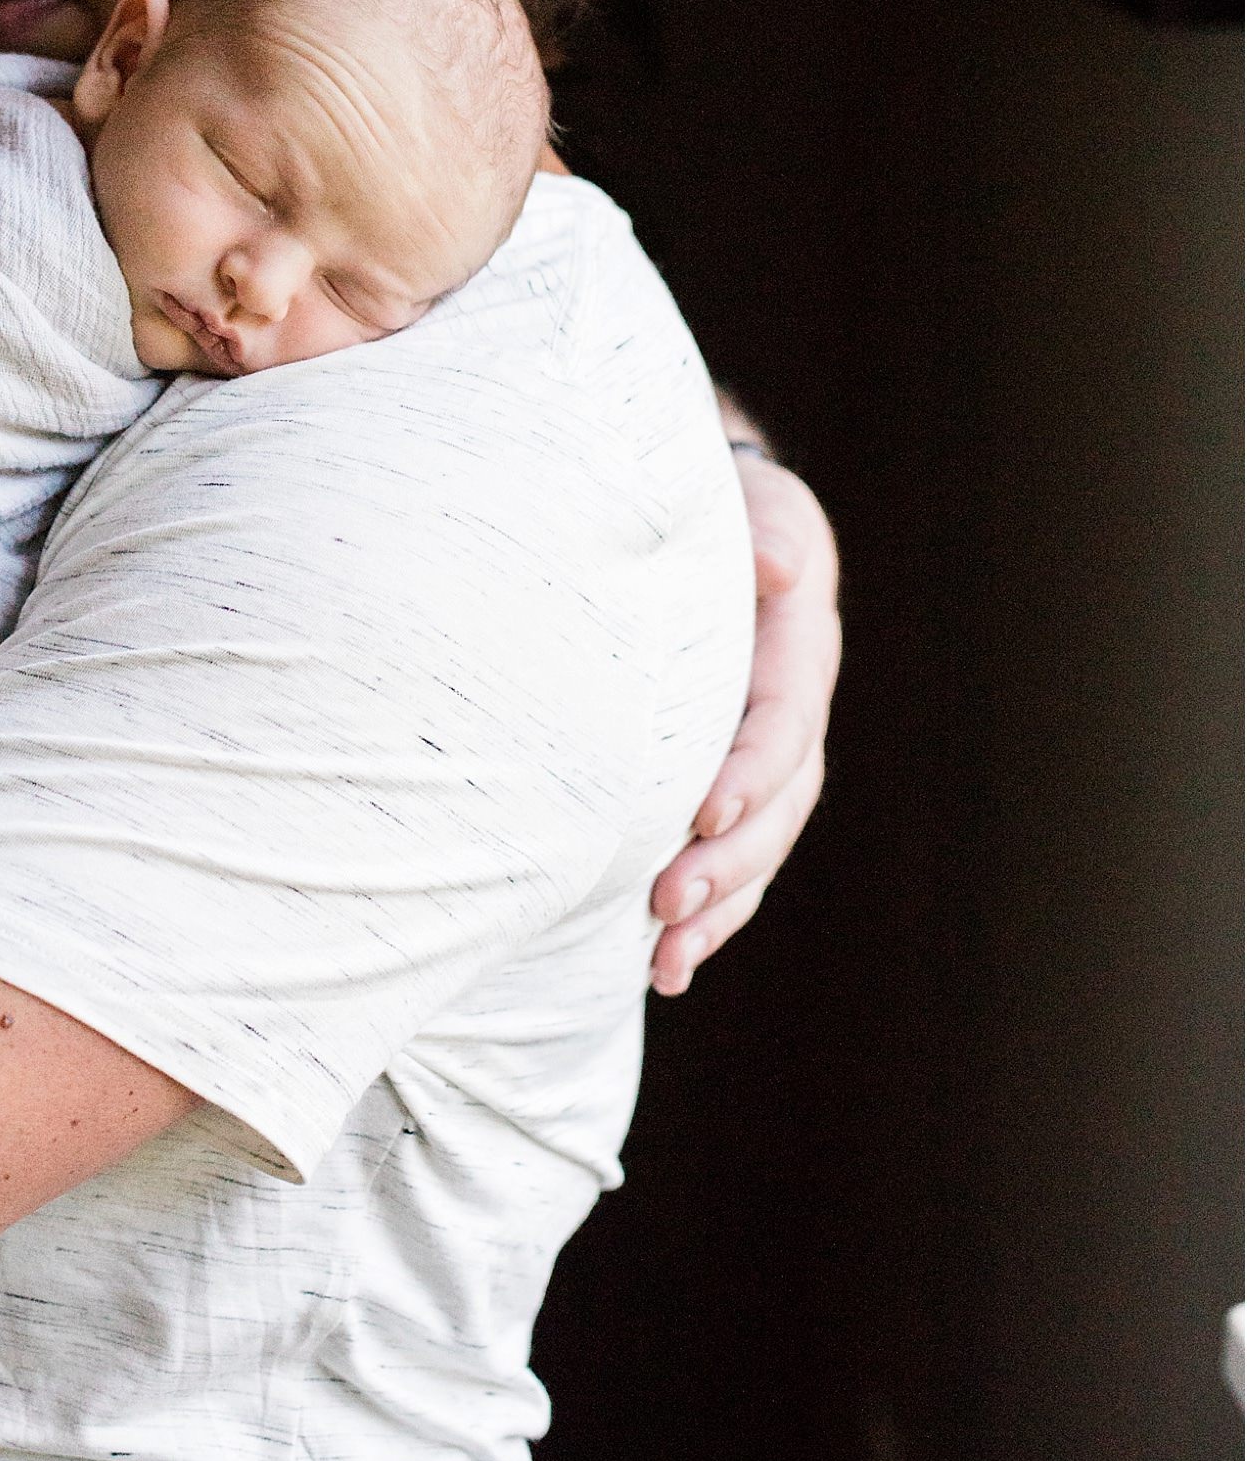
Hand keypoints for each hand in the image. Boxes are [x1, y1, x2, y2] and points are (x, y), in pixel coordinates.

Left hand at [649, 440, 838, 994]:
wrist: (707, 521)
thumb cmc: (716, 502)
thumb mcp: (745, 496)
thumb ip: (762, 526)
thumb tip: (776, 568)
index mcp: (799, 644)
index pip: (783, 718)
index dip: (751, 770)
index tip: (704, 814)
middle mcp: (794, 710)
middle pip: (780, 803)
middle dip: (729, 861)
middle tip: (667, 902)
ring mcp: (767, 756)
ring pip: (761, 847)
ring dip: (718, 907)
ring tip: (664, 957)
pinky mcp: (733, 785)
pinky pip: (734, 860)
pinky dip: (707, 916)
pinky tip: (661, 965)